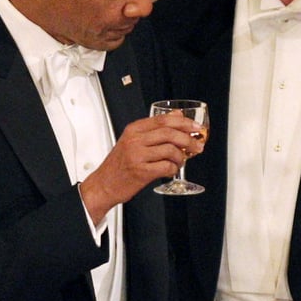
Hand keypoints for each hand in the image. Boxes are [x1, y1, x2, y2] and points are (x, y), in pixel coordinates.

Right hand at [79, 111, 204, 221]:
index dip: (184, 123)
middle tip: (197, 146)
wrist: (104, 185)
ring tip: (179, 162)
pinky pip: (167, 167)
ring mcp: (137, 156)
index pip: (163, 120)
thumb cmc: (120, 164)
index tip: (197, 127)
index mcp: (134, 129)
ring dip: (181, 157)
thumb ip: (155, 128)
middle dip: (188, 140)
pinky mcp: (141, 172)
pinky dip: (173, 169)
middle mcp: (135, 140)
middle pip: (169, 133)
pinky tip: (170, 170)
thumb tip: (177, 115)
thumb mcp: (134, 140)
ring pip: (170, 150)